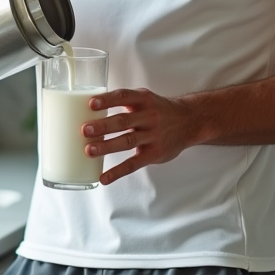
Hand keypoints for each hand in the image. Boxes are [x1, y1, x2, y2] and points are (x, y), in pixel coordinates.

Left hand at [81, 88, 196, 184]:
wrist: (189, 122)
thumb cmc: (159, 110)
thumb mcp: (145, 98)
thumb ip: (124, 101)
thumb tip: (90, 107)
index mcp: (143, 100)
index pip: (123, 97)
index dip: (107, 100)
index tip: (91, 104)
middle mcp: (148, 116)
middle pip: (123, 121)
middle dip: (103, 126)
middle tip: (85, 130)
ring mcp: (152, 136)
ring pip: (127, 141)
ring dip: (107, 146)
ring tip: (89, 150)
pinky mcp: (154, 153)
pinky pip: (134, 164)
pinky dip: (118, 172)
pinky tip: (104, 177)